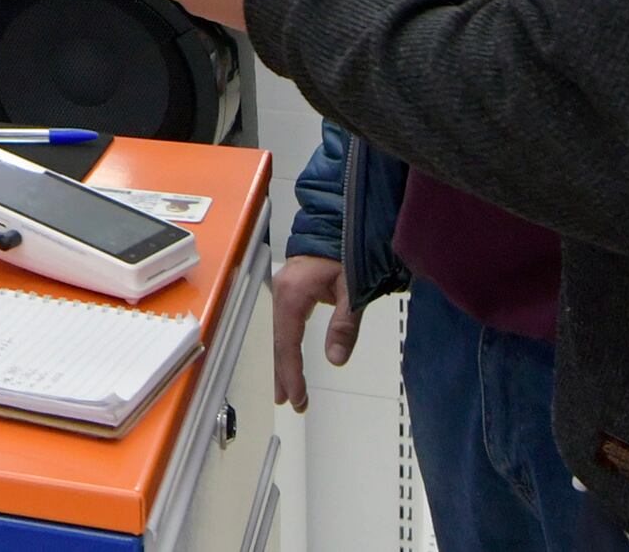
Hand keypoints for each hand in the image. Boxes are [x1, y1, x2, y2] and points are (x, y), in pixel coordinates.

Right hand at [271, 254, 358, 413]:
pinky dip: (285, 348)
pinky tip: (288, 363)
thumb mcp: (351, 288)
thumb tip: (336, 359)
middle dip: (283, 374)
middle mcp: (280, 295)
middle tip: (291, 402)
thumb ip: (344, 324)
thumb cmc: (344, 251)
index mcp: (291, 294)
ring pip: (277, 336)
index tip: (297, 397)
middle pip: (277, 343)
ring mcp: (280, 293)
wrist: (335, 226)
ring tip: (286, 392)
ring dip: (282, 364)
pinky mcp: (287, 293)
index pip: (287, 342)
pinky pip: (281, 327)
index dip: (291, 373)